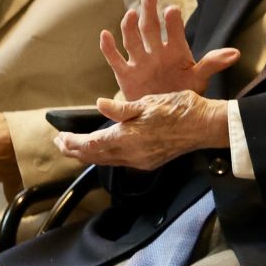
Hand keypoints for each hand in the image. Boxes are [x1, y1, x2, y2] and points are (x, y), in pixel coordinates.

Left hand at [52, 91, 228, 170]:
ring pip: (105, 162)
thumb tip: (100, 105)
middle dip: (74, 151)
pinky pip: (119, 162)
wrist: (206, 125)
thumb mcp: (148, 103)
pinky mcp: (149, 162)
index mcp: (127, 138)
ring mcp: (140, 160)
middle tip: (60, 144)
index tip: (60, 137)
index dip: (72, 142)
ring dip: (88, 155)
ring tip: (76, 148)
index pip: (90, 144)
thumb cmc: (180, 109)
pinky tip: (103, 151)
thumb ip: (121, 108)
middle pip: (94, 157)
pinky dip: (104, 157)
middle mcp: (131, 154)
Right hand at [101, 0, 239, 99]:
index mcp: (175, 50)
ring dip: (130, 26)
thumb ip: (213, 64)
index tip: (173, 10)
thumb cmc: (182, 92)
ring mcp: (139, 61)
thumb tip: (236, 53)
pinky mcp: (126, 74)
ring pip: (132, 39)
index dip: (173, 20)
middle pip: (151, 26)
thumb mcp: (200, 79)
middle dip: (150, 8)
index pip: (174, 30)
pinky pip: (115, 59)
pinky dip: (109, 48)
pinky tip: (105, 34)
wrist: (163, 115)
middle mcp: (156, 52)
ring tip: (132, 13)